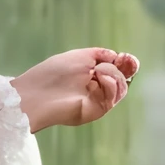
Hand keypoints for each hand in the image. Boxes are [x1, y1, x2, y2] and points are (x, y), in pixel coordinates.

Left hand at [11, 47, 138, 132]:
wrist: (37, 95)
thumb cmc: (52, 73)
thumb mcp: (79, 56)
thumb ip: (99, 54)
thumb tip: (117, 55)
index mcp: (90, 75)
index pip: (115, 69)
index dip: (125, 62)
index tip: (127, 56)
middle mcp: (95, 88)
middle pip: (122, 78)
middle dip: (124, 67)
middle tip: (117, 61)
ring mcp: (97, 100)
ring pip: (121, 87)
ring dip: (114, 74)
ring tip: (97, 72)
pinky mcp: (97, 110)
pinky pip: (114, 97)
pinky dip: (111, 84)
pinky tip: (100, 79)